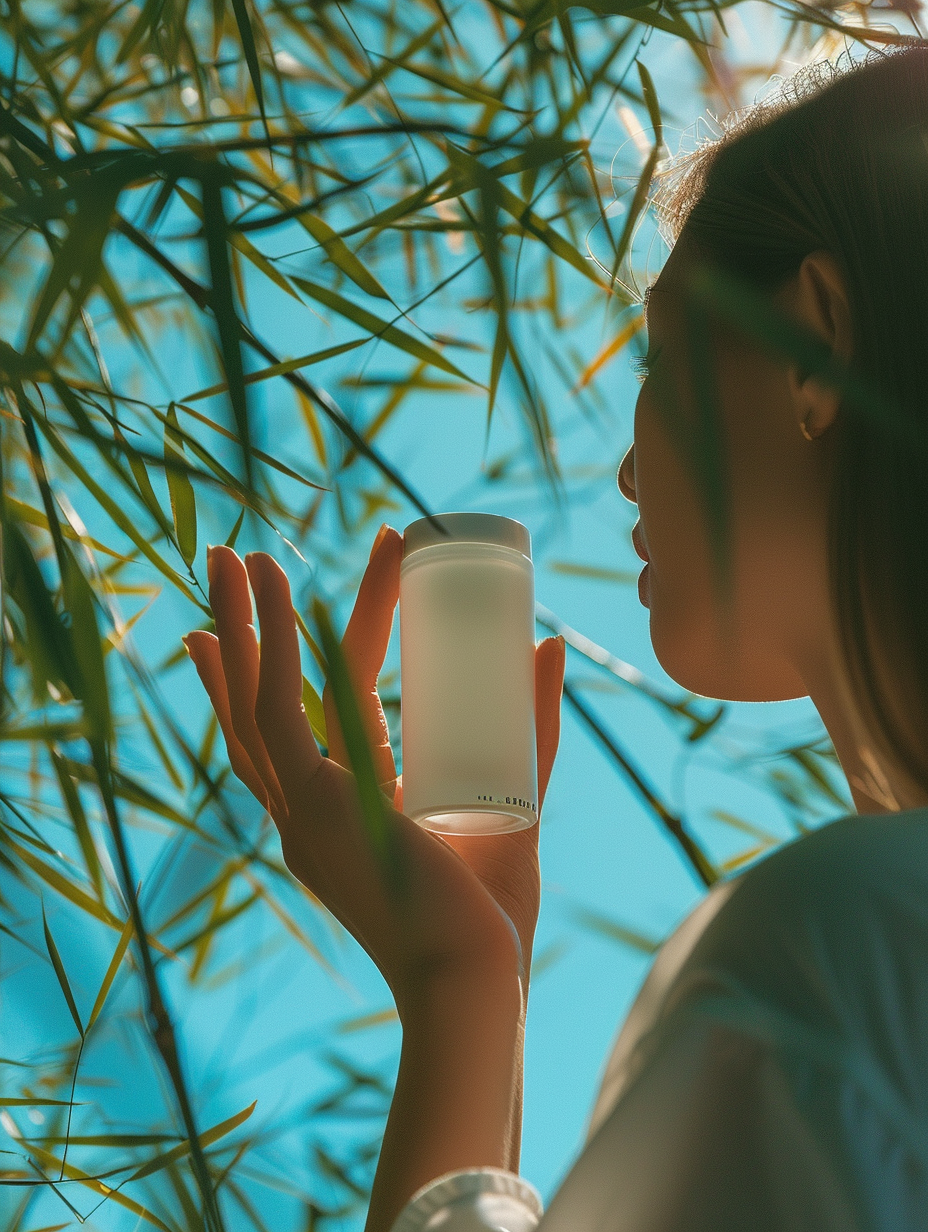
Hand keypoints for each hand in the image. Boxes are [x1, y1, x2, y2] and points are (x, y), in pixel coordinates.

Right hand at [183, 527, 564, 1016]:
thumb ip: (530, 732)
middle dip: (237, 629)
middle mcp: (302, 813)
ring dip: (246, 620)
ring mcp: (303, 812)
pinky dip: (276, 649)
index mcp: (330, 818)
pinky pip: (282, 712)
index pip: (290, 724)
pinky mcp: (322, 805)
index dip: (271, 662)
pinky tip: (276, 595)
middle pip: (255, 703)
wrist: (476, 984)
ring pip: (256, 698)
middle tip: (226, 560)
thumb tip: (547, 643)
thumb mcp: (511, 804)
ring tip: (234, 552)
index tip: (261, 606)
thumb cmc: (489, 920)